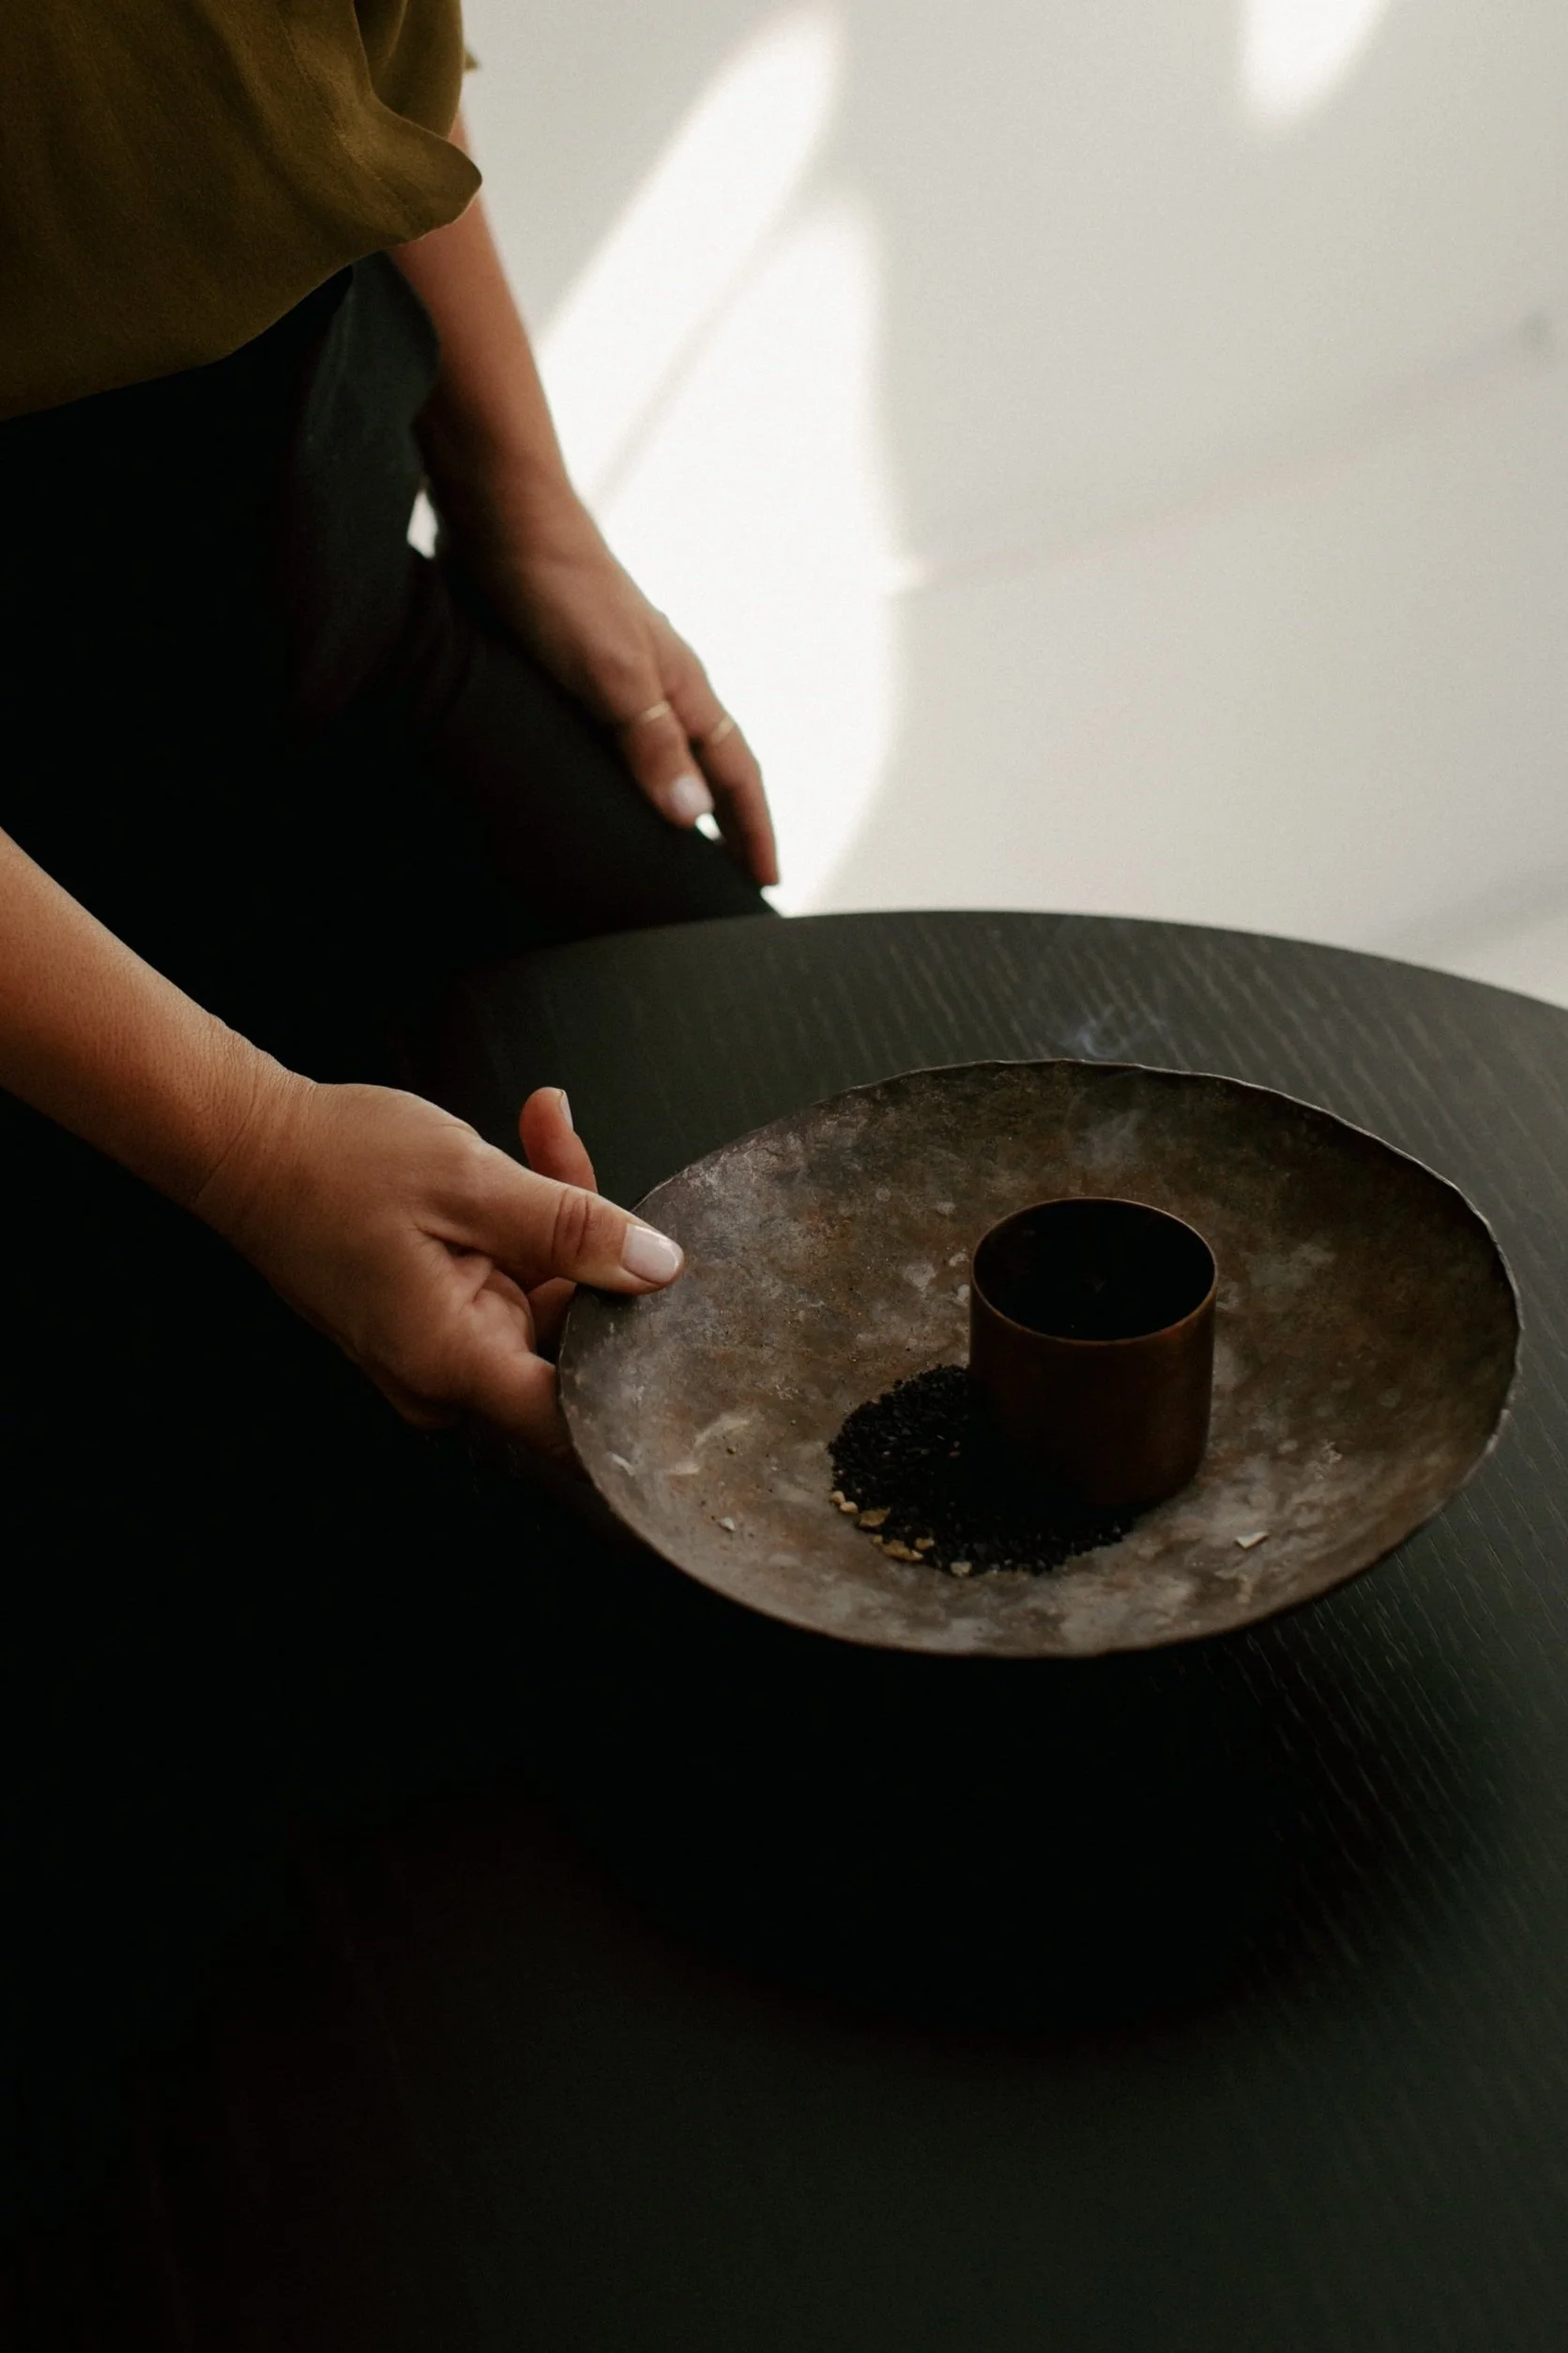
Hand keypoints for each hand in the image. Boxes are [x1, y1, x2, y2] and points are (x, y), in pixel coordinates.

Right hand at [194, 1071, 680, 1456]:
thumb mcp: (472, 1182)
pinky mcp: (437, 1318)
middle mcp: (446, 1376)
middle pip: (571, 1343)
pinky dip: (527, 1225)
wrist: (244, 1146)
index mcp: (453, 1361)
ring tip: (542, 1131)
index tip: (693, 1351)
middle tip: (577, 1163)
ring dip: (562, 1222)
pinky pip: (510, 1282)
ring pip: (546, 1300)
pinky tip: (530, 1147)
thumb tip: (659, 1268)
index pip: (573, 1424)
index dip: (639, 1394)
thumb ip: (574, 1229)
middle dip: (598, 1254)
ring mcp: (440, 1350)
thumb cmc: (336, 1164)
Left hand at [442, 480, 778, 887]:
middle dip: (729, 821)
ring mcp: (622, 673)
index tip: (766, 883)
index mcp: (683, 688)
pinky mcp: (577, 666)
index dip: (752, 830)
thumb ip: (651, 743)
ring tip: (680, 842)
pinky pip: (622, 734)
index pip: (736, 775)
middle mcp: (662, 683)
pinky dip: (634, 771)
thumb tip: (693, 813)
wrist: (503, 519)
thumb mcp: (612, 677)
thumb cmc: (560, 591)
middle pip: (711, 765)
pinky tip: (609, 783)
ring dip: (684, 795)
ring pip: (668, 748)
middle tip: (735, 875)